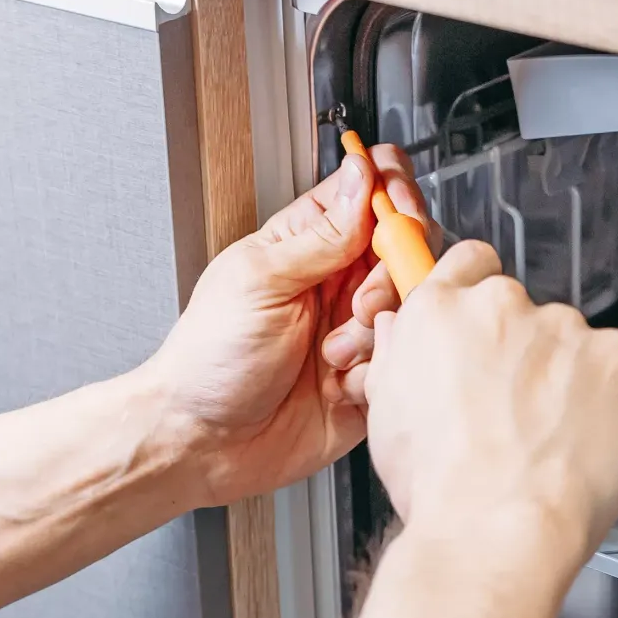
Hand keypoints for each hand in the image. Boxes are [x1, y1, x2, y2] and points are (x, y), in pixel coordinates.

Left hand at [142, 144, 430, 507]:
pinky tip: (341, 386)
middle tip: (358, 304)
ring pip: (412, 308)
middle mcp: (340, 282)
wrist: (205, 442)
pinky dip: (379, 374)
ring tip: (335, 354)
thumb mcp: (260, 280)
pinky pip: (406, 362)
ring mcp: (358, 330)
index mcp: (309, 243)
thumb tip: (363, 175)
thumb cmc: (210, 359)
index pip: (372, 191)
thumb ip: (322, 233)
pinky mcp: (371, 378)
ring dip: (378, 331)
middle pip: (408, 248)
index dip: (395, 195)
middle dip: (393, 275)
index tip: (395, 220)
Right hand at [360, 241, 617, 572]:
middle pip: (523, 312)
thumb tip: (406, 333)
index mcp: (439, 313)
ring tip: (549, 440)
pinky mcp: (615, 356)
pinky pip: (616, 367)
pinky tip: (584, 439)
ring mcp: (563, 328)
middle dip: (524, 352)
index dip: (480, 295)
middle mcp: (501, 307)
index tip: (488, 325)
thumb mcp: (387, 416)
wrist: (498, 530)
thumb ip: (401, 356)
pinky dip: (609, 397)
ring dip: (567, 378)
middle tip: (516, 412)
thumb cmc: (443, 489)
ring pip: (571, 343)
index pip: (470, 264)